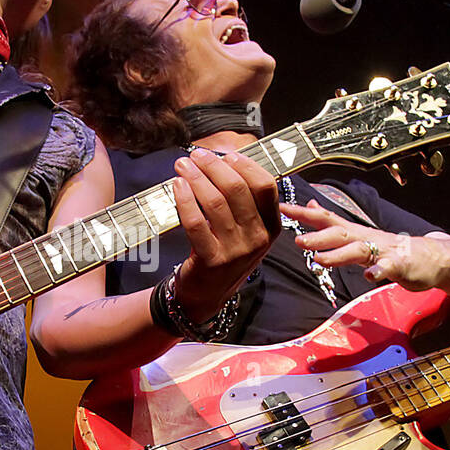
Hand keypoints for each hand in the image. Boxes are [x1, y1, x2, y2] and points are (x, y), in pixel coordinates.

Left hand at [171, 147, 279, 321]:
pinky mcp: (211, 260)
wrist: (206, 295)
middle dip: (214, 166)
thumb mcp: (245, 230)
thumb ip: (243, 200)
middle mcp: (258, 238)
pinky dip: (185, 199)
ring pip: (215, 202)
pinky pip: (195, 222)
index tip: (226, 155)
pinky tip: (177, 186)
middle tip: (196, 156)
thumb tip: (225, 160)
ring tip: (182, 166)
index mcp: (271, 226)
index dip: (245, 165)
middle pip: (238, 189)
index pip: (265, 186)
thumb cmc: (225, 253)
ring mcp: (236, 251)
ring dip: (196, 178)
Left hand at [280, 200, 449, 289]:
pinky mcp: (399, 266)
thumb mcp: (357, 234)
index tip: (280, 207)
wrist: (429, 258)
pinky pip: (388, 268)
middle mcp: (365, 238)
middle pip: (339, 233)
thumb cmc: (388, 249)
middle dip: (318, 236)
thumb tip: (312, 206)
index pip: (324, 218)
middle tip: (297, 240)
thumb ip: (334, 223)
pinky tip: (369, 276)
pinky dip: (378, 271)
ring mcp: (382, 251)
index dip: (303, 213)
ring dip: (338, 254)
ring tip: (319, 259)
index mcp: (352, 232)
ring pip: (358, 250)